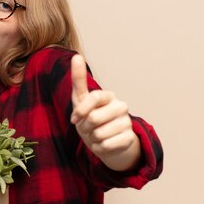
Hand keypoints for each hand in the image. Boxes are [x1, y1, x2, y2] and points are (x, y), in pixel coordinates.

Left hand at [70, 54, 140, 170]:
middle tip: (87, 128)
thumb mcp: (81, 99)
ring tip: (96, 136)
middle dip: (85, 127)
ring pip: (99, 134)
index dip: (80, 111)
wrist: (105, 141)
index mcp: (109, 96)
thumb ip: (78, 79)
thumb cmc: (90, 118)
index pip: (93, 97)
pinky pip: (106, 146)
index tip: (74, 119)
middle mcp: (121, 106)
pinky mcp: (130, 138)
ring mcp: (127, 122)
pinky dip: (99, 148)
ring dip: (92, 139)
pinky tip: (103, 144)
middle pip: (94, 118)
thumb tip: (76, 56)